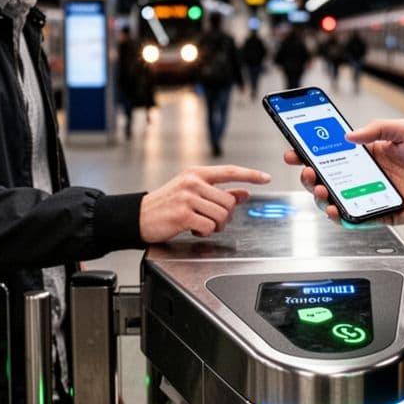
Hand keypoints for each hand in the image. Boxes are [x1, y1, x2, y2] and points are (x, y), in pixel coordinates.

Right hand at [139, 165, 271, 241]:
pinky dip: (204, 232)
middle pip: (228, 201)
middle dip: (225, 216)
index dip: (250, 175)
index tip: (265, 178)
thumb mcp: (192, 192)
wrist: (138, 216)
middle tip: (211, 220)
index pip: (230, 171)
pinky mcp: (183, 214)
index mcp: (196, 174)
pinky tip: (192, 229)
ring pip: (221, 215)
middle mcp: (193, 183)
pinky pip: (209, 227)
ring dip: (215, 225)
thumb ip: (218, 192)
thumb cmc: (165, 205)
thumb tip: (243, 193)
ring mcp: (188, 198)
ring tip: (200, 224)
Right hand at [282, 118, 403, 224]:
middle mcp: (365, 175)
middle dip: (309, 176)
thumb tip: (349, 136)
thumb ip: (378, 129)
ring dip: (321, 196)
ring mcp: (370, 195)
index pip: (331, 154)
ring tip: (319, 189)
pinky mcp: (381, 213)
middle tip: (305, 171)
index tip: (295, 150)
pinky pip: (355, 217)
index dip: (310, 153)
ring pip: (336, 199)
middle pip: (327, 178)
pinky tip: (335, 209)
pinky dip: (341, 216)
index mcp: (367, 154)